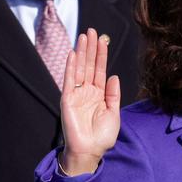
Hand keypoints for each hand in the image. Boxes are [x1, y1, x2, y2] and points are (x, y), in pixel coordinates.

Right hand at [60, 28, 120, 174]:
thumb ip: (113, 94)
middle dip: (91, 48)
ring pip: (79, 69)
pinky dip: (71, 67)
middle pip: (89, 65)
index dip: (101, 55)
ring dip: (81, 52)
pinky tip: (73, 54)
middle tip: (92, 31)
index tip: (103, 39)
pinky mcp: (67, 99)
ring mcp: (76, 94)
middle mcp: (87, 92)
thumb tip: (113, 76)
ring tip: (83, 36)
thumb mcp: (114, 113)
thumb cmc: (102, 136)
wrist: (90, 150)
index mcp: (98, 94)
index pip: (99, 70)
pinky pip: (69, 80)